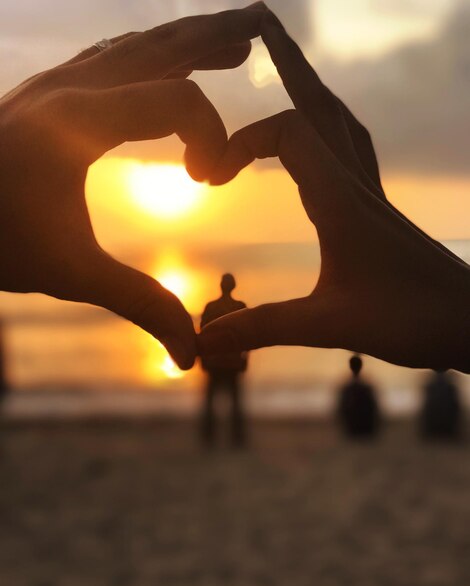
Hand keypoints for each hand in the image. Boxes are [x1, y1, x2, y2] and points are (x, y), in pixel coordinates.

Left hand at [0, 3, 266, 368]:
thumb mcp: (69, 273)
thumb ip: (139, 304)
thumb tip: (189, 357)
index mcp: (80, 122)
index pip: (176, 100)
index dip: (211, 135)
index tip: (209, 181)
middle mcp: (68, 88)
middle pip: (159, 47)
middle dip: (213, 38)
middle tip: (258, 29)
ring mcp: (52, 85)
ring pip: (131, 47)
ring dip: (181, 40)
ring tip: (222, 38)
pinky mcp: (42, 96)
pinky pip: (106, 60)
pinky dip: (144, 55)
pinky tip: (153, 62)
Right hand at [200, 10, 469, 372]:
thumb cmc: (414, 321)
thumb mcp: (329, 326)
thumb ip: (263, 328)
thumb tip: (202, 341)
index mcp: (342, 199)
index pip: (287, 134)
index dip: (240, 143)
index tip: (207, 178)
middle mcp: (358, 185)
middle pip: (320, 104)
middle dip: (288, 61)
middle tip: (258, 22)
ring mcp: (372, 196)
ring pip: (340, 121)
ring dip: (311, 88)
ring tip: (288, 64)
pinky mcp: (379, 213)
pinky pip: (354, 150)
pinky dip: (331, 126)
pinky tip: (325, 135)